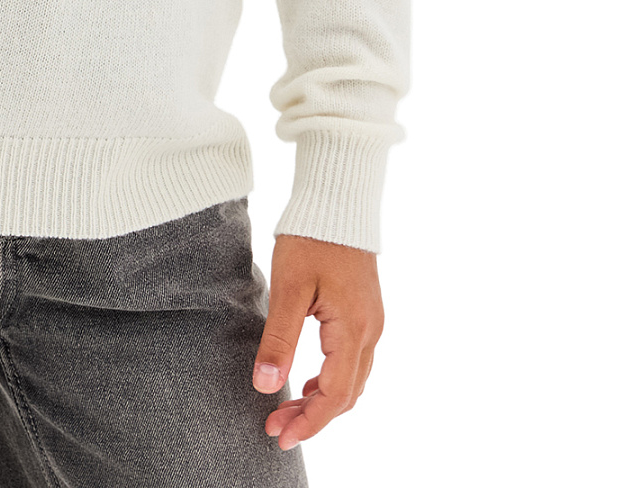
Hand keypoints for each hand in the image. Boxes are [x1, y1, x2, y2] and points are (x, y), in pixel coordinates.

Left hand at [251, 233, 383, 449]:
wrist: (338, 201)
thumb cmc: (312, 238)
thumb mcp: (289, 287)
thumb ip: (279, 339)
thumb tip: (266, 385)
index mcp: (353, 330)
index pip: (333, 395)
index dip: (308, 422)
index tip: (279, 436)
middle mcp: (370, 331)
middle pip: (346, 395)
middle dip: (312, 417)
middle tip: (276, 427)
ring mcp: (371, 322)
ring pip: (352, 381)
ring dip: (322, 401)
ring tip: (287, 408)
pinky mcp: (366, 312)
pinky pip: (354, 362)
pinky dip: (332, 381)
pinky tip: (307, 380)